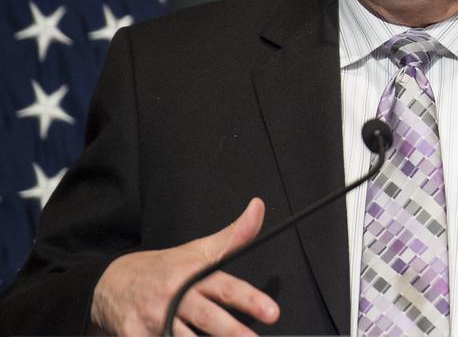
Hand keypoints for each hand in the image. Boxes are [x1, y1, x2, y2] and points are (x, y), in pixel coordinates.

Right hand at [89, 198, 279, 336]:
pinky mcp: (132, 334)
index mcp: (193, 275)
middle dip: (231, 331)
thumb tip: (258, 207)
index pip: (227, 288)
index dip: (250, 300)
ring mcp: (152, 317)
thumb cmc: (164, 268)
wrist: (110, 281)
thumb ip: (234, 236)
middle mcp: (174, 296)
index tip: (272, 312)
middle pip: (207, 317)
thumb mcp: (199, 250)